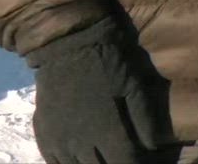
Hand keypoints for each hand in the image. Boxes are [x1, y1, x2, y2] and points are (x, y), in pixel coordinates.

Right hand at [26, 18, 172, 163]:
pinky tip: (80, 157)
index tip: (141, 159)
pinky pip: (54, 163)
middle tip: (120, 155)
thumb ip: (144, 120)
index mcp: (106, 131)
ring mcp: (59, 141)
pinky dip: (69, 163)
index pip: (125, 163)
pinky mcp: (44, 135)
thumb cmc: (107, 64)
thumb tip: (153, 147)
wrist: (68, 46)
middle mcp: (80, 143)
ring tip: (104, 155)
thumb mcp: (134, 87)